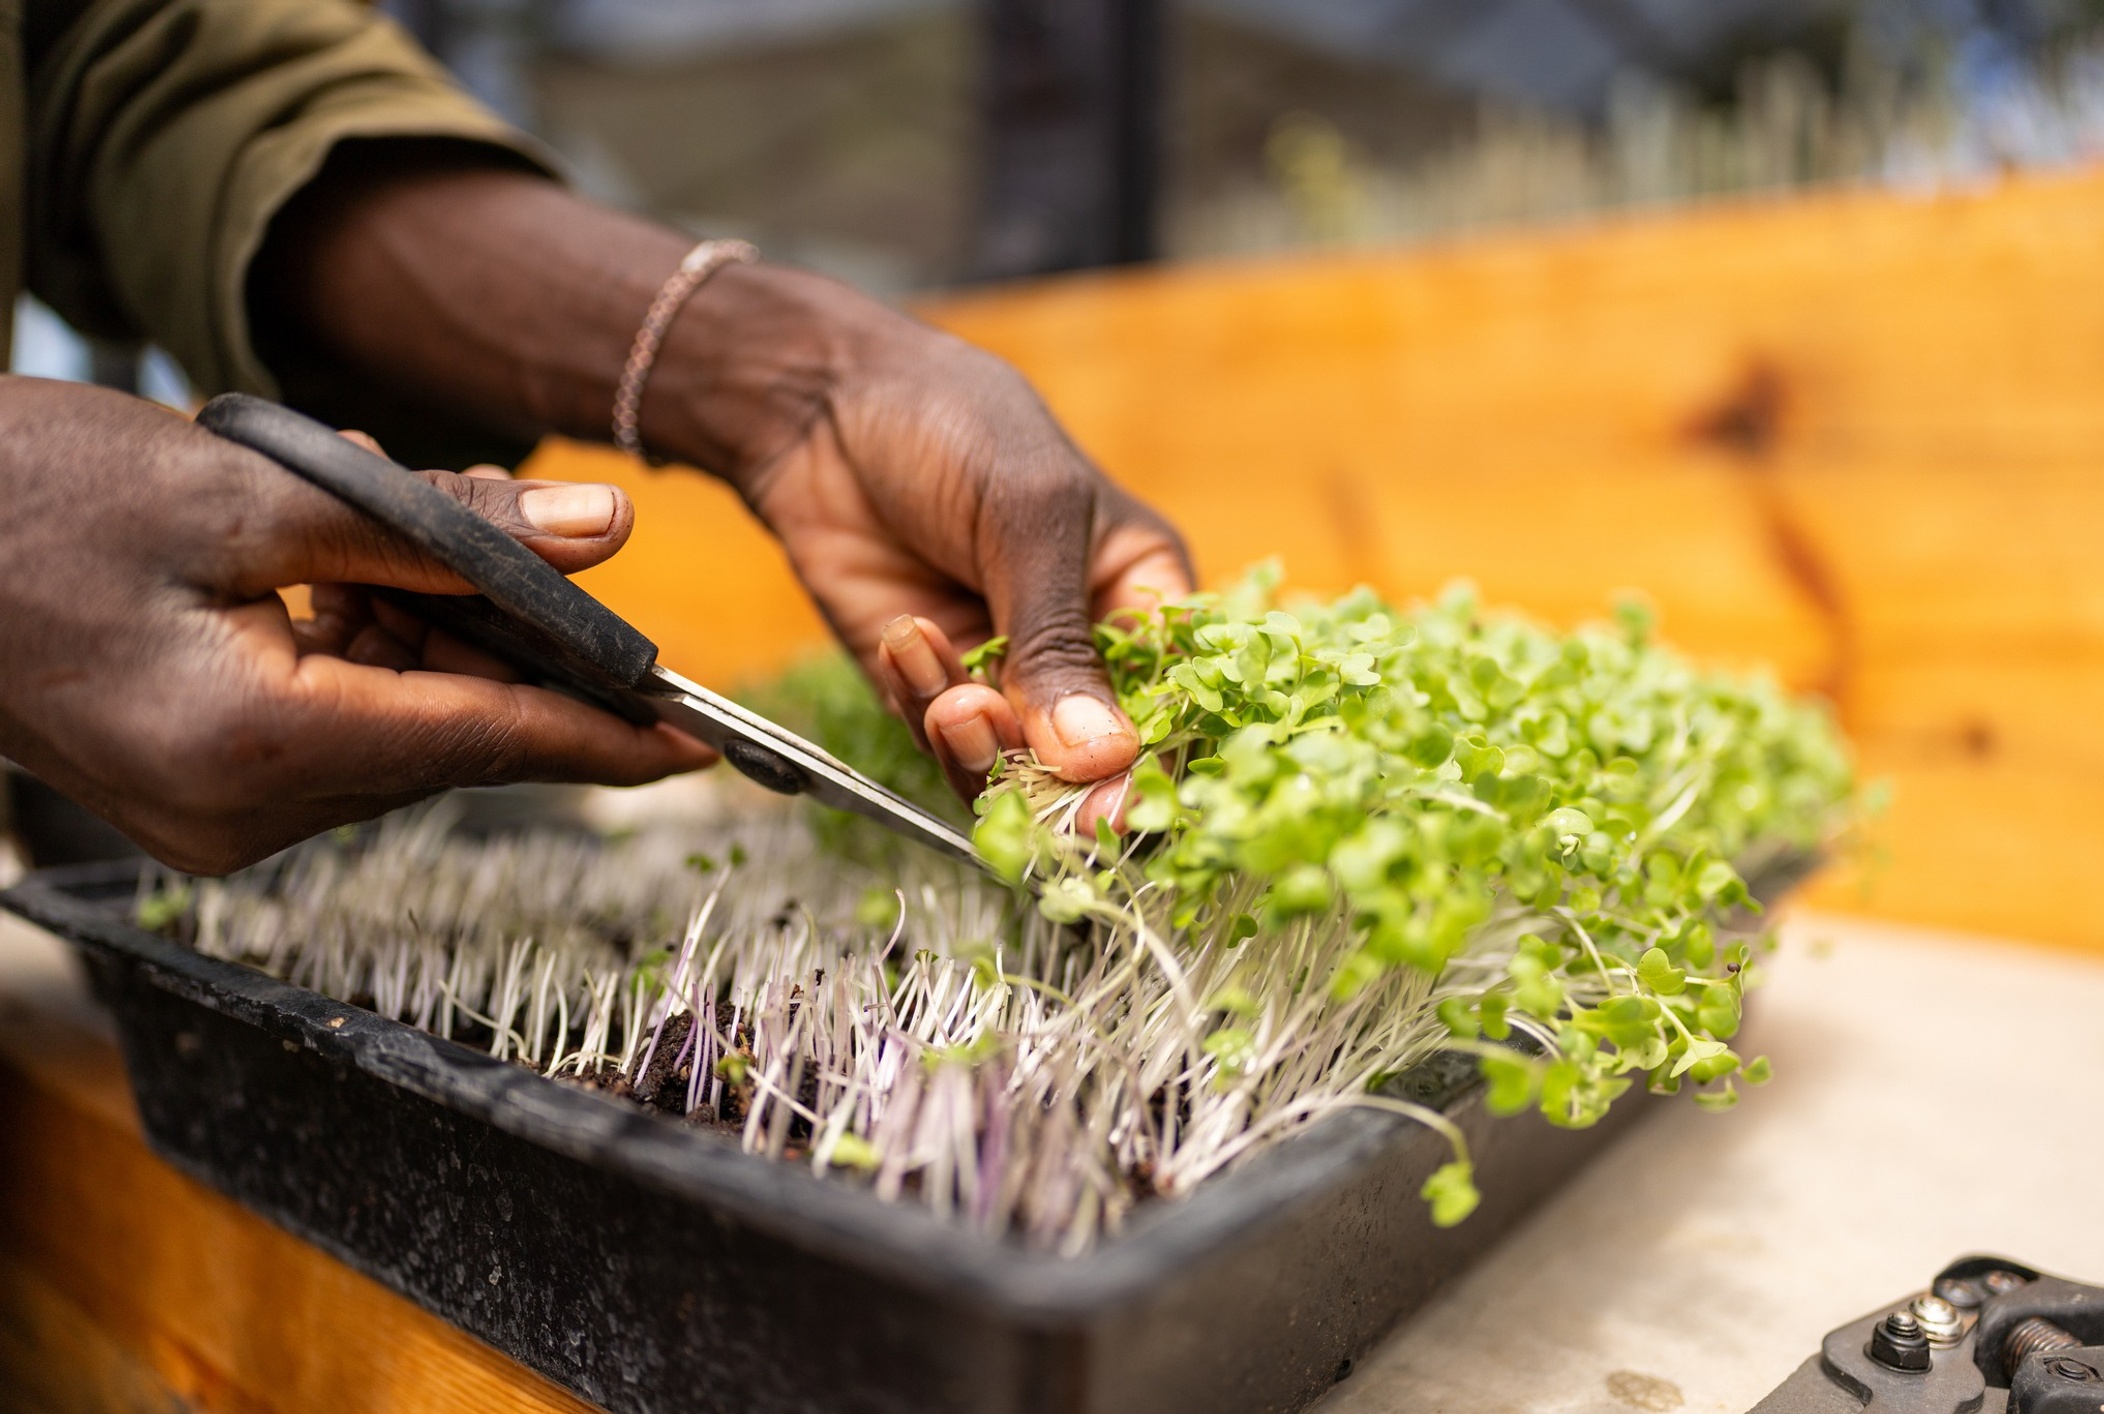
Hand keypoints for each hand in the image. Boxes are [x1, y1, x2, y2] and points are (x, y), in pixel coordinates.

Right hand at [0, 378, 710, 872]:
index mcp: (259, 749)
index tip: (713, 738)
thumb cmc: (24, 499)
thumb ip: (445, 525)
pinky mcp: (202, 785)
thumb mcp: (253, 491)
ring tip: (349, 507)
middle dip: (491, 620)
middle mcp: (246, 812)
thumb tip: (609, 537)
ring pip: (401, 713)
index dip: (612, 733)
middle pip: (453, 724)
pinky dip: (361, 635)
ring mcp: (218, 811)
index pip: (493, 743)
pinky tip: (320, 555)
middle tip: (484, 518)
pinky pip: (339, 716)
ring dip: (415, 612)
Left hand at [672, 280, 1193, 809]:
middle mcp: (1082, 648)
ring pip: (1015, 770)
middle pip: (1098, 761)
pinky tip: (905, 636)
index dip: (1157, 763)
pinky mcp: (928, 690)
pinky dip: (922, 707)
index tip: (1119, 801)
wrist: (821, 408)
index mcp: (1142, 593)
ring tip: (953, 699)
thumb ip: (1061, 642)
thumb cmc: (953, 426)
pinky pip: (938, 744)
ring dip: (982, 750)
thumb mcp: (1030, 517)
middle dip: (1063, 782)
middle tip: (1034, 788)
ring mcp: (1004, 676)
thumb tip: (1102, 758)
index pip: (1178, 704)